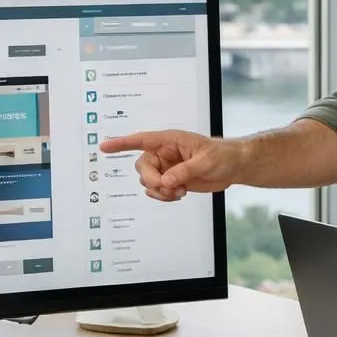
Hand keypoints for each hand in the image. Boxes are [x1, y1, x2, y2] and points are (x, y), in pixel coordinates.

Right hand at [99, 130, 241, 200]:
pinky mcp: (171, 181)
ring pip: (147, 182)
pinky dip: (164, 196)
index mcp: (169, 141)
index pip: (141, 140)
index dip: (121, 143)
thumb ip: (184, 171)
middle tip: (170, 187)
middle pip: (142, 167)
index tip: (104, 147)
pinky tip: (179, 194)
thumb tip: (166, 181)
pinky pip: (156, 191)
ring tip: (180, 191)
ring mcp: (166, 168)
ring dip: (160, 191)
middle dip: (152, 180)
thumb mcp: (205, 161)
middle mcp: (164, 154)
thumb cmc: (221, 155)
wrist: (232, 167)